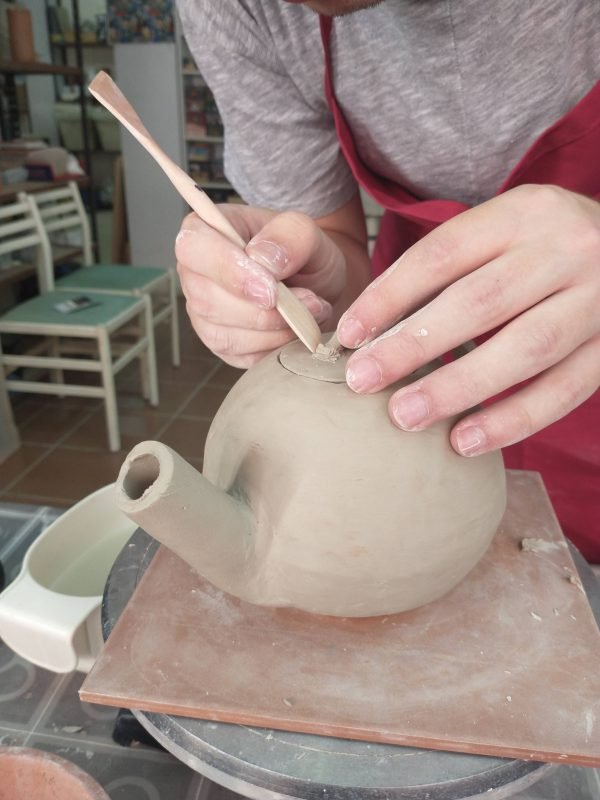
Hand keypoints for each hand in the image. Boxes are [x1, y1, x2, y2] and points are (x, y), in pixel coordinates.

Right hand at [176, 204, 346, 367]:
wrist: (317, 283)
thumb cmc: (302, 253)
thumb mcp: (307, 231)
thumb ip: (290, 234)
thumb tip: (264, 260)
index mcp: (205, 230)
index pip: (193, 247)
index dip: (228, 270)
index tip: (270, 288)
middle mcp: (195, 274)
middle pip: (207, 300)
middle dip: (262, 310)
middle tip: (307, 301)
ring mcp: (203, 313)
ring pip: (223, 334)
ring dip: (273, 330)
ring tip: (308, 313)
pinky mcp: (221, 344)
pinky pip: (239, 355)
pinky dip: (273, 346)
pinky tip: (293, 330)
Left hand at [336, 185, 599, 454]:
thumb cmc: (546, 247)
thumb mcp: (504, 232)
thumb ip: (452, 269)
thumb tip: (374, 328)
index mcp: (524, 213)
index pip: (444, 254)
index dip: (390, 295)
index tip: (348, 333)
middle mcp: (566, 249)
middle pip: (480, 302)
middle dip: (413, 345)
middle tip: (363, 379)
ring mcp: (598, 300)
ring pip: (524, 349)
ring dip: (458, 388)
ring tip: (405, 416)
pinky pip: (563, 391)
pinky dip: (512, 420)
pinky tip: (465, 440)